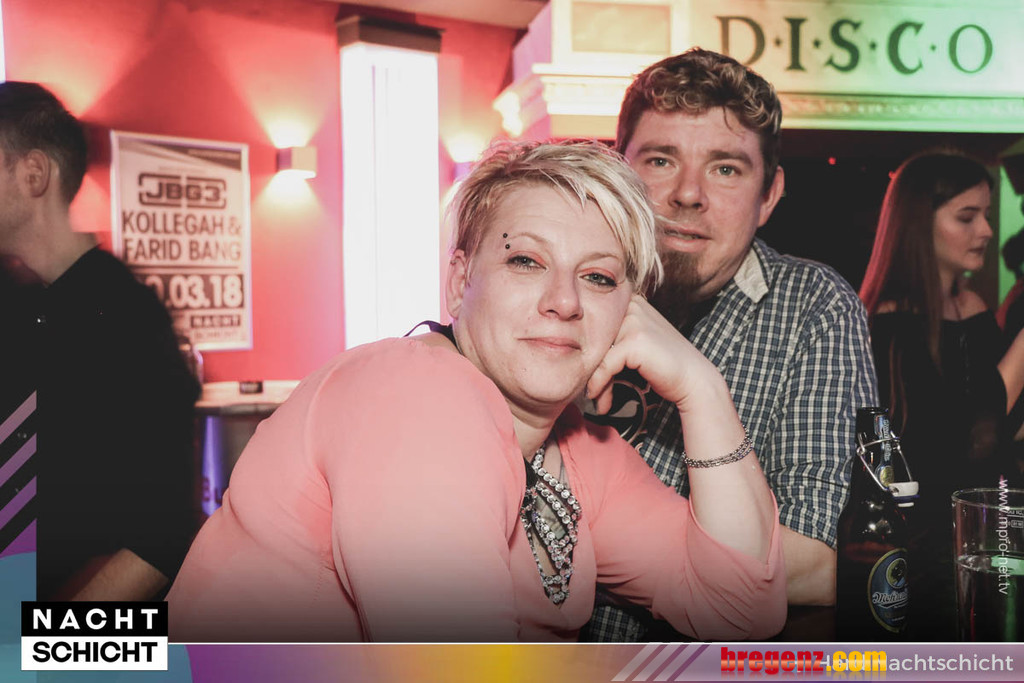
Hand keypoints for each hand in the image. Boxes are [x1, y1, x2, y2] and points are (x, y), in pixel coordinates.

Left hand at [587, 294, 719, 413]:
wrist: (693, 379)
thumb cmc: (662, 365)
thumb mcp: (633, 344)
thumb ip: (610, 339)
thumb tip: (573, 351)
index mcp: (630, 301)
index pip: (595, 325)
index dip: (588, 353)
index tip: (587, 378)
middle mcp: (632, 305)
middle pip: (595, 339)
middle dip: (591, 369)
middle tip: (592, 394)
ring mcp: (634, 321)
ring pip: (597, 354)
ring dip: (595, 381)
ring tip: (599, 400)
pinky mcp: (634, 341)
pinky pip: (604, 366)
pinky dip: (599, 385)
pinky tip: (600, 400)